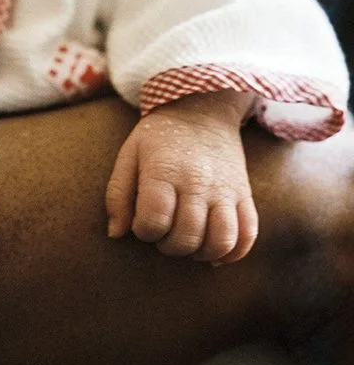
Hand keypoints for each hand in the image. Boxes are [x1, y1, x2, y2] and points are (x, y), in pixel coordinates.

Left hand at [105, 91, 258, 263]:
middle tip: (163, 233)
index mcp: (164, 171)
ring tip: (188, 243)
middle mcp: (198, 182)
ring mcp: (226, 190)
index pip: (154, 220)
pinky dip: (233, 252)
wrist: (202, 110)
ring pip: (221, 241)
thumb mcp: (128, 155)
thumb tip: (115, 234)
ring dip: (201, 253)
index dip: (144, 231)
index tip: (142, 222)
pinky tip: (214, 251)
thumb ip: (118, 195)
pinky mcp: (245, 195)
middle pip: (187, 236)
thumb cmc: (158, 137)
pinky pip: (249, 234)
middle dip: (169, 246)